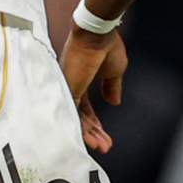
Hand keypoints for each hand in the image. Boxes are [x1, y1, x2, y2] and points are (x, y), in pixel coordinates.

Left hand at [58, 24, 127, 153]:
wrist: (98, 34)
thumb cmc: (107, 46)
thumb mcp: (115, 70)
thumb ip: (112, 87)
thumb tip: (114, 102)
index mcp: (82, 82)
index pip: (86, 110)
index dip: (96, 124)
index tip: (106, 137)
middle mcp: (71, 88)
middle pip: (81, 118)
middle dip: (94, 134)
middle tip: (105, 146)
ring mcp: (68, 90)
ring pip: (76, 120)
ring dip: (90, 135)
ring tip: (102, 147)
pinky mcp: (68, 91)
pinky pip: (73, 115)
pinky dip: (83, 129)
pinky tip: (93, 140)